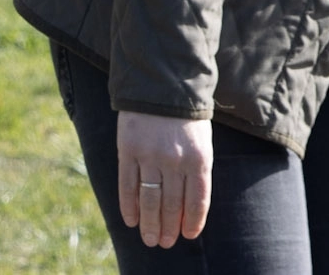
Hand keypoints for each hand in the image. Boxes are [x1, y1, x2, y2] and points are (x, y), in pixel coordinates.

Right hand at [117, 110, 212, 246]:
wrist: (163, 85)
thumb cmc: (187, 118)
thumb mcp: (201, 141)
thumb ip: (196, 171)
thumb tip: (189, 208)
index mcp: (199, 156)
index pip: (198, 198)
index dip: (193, 220)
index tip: (188, 235)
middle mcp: (175, 159)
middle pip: (172, 203)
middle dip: (169, 227)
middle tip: (165, 243)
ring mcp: (150, 155)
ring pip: (150, 199)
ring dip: (150, 223)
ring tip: (151, 239)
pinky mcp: (128, 151)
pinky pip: (127, 185)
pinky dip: (129, 206)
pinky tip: (131, 220)